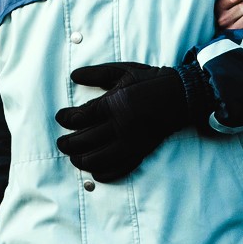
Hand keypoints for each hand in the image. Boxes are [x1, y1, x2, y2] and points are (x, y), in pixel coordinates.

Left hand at [56, 62, 194, 181]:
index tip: (60, 117)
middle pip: (84, 141)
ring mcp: (130, 141)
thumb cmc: (151, 81)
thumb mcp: (123, 71)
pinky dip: (104, 173)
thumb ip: (97, 74)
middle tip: (61, 142)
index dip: (66, 119)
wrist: (181, 96)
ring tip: (74, 157)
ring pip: (97, 159)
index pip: (80, 117)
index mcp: (114, 104)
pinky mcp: (140, 151)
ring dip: (81, 160)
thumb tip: (74, 76)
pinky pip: (119, 168)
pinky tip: (94, 171)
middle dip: (67, 144)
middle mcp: (120, 125)